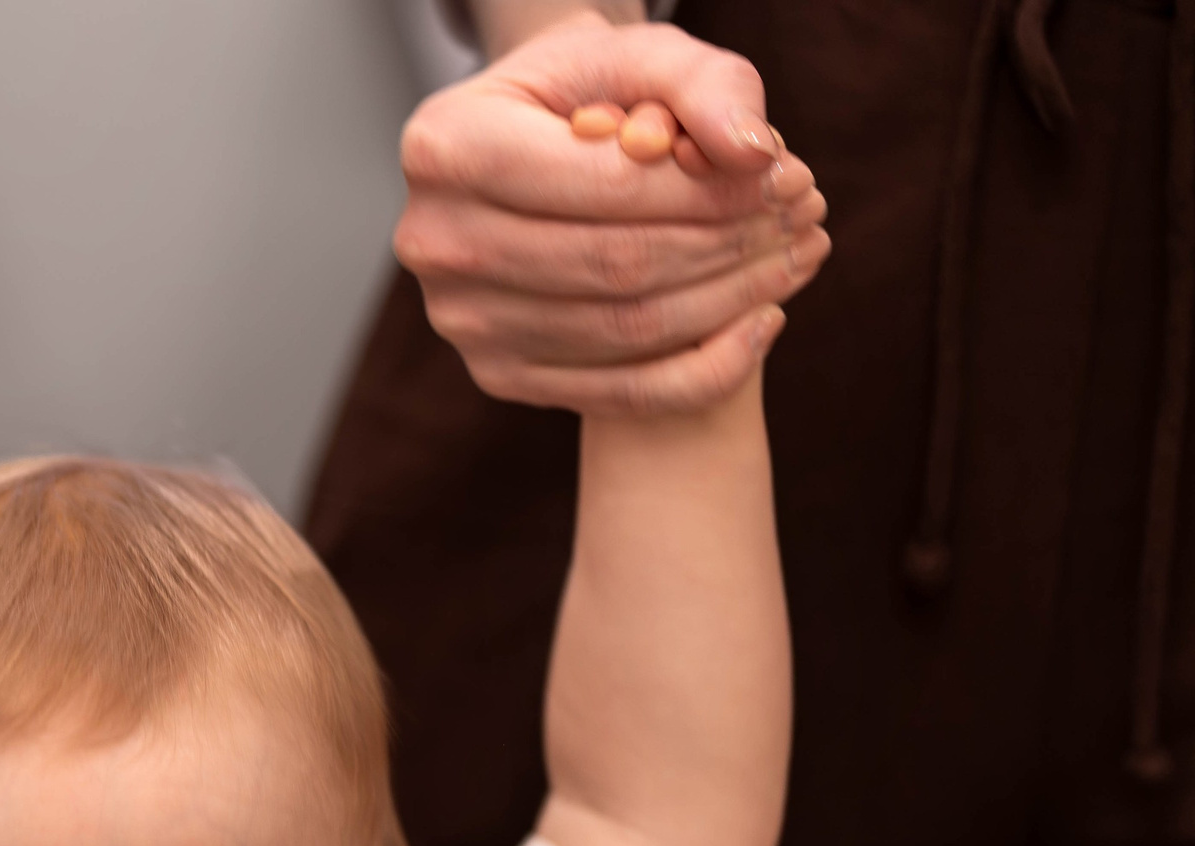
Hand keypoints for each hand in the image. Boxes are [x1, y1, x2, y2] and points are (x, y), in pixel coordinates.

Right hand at [394, 17, 830, 413]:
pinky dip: (707, 367)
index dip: (709, 187)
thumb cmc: (584, 97)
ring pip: (625, 330)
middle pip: (615, 264)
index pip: (603, 186)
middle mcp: (434, 241)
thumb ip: (704, 83)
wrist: (527, 152)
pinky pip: (619, 394)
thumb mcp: (636, 57)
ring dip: (732, 298)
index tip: (786, 173)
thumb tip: (750, 153)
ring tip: (795, 255)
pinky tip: (762, 321)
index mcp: (446, 146)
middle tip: (805, 215)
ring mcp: (460, 320)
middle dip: (729, 242)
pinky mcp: (496, 375)